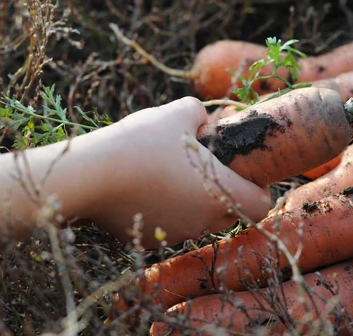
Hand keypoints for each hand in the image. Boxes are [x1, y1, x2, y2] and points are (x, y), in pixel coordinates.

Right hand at [80, 97, 270, 247]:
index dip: (257, 188)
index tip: (242, 173)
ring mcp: (177, 233)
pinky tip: (145, 188)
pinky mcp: (150, 239)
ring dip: (194, 202)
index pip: (261, 205)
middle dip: (225, 193)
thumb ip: (201, 114)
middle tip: (205, 168)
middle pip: (230, 213)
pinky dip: (165, 210)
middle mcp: (204, 220)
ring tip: (169, 173)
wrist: (91, 174)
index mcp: (221, 192)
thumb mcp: (179, 112)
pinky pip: (169, 225)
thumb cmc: (143, 141)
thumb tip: (204, 122)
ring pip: (198, 220)